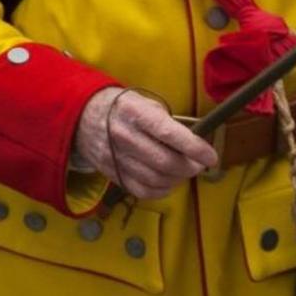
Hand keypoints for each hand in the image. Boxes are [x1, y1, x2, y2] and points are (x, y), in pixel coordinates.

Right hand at [72, 87, 217, 199]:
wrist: (83, 116)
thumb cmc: (123, 107)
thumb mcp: (145, 103)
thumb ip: (168, 122)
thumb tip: (195, 144)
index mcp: (135, 112)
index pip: (169, 133)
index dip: (194, 148)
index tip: (211, 156)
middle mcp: (124, 136)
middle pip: (165, 162)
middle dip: (190, 167)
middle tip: (198, 165)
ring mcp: (116, 157)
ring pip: (156, 180)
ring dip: (177, 180)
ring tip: (184, 172)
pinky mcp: (112, 174)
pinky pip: (142, 191)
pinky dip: (161, 191)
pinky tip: (168, 182)